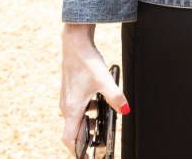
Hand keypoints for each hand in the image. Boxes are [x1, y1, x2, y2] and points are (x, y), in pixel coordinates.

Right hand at [59, 23, 127, 153]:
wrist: (75, 43)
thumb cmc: (86, 62)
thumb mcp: (105, 81)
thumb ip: (115, 98)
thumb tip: (125, 110)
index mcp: (72, 108)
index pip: (70, 138)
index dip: (77, 151)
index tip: (86, 156)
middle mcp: (66, 106)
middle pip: (73, 131)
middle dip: (85, 139)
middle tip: (98, 144)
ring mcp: (67, 99)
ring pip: (76, 120)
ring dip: (87, 126)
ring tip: (100, 125)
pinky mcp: (71, 92)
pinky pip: (77, 110)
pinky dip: (87, 114)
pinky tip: (98, 106)